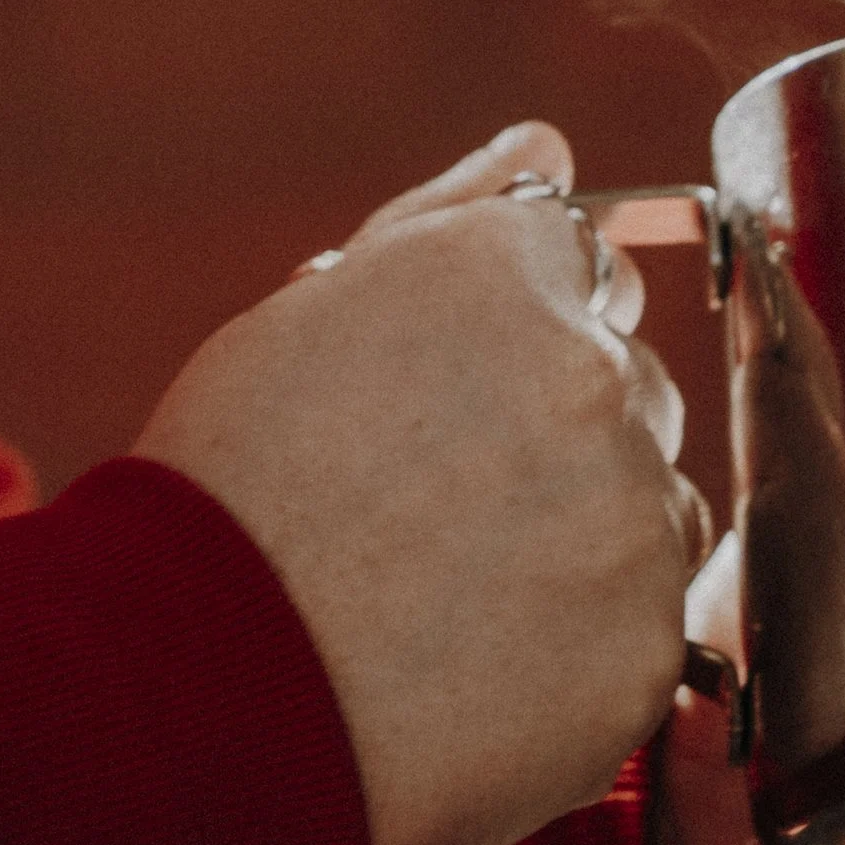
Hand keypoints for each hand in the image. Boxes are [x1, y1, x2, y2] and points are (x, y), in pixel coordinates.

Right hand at [136, 122, 699, 844]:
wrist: (194, 697)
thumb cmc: (232, 494)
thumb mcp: (311, 317)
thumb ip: (448, 219)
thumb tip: (547, 146)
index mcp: (509, 270)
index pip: (583, 266)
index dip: (510, 337)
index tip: (441, 400)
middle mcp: (594, 369)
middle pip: (626, 380)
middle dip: (557, 430)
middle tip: (430, 508)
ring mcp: (632, 509)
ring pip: (650, 499)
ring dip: (584, 531)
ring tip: (448, 589)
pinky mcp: (648, 637)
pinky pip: (649, 617)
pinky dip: (587, 639)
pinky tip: (482, 659)